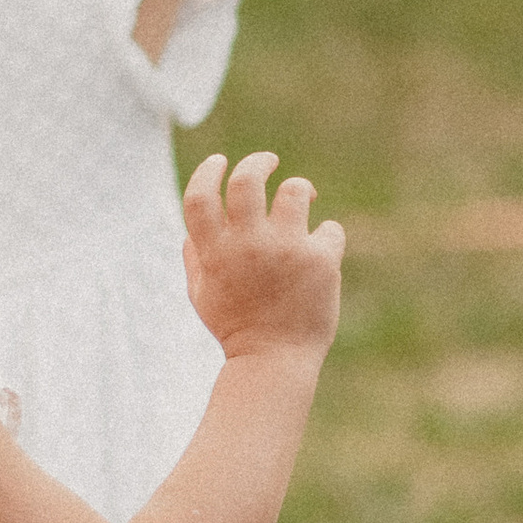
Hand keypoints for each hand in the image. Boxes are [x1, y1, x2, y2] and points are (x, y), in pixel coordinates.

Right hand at [180, 149, 344, 361]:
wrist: (274, 361)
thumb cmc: (237, 328)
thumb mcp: (202, 296)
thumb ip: (195, 259)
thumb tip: (191, 231)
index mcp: (215, 252)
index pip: (199, 196)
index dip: (207, 171)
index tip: (220, 162)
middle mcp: (248, 245)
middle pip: (247, 179)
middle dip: (259, 161)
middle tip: (269, 161)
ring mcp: (286, 250)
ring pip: (296, 190)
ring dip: (300, 190)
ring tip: (304, 200)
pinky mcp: (320, 260)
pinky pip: (330, 229)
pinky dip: (327, 236)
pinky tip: (321, 253)